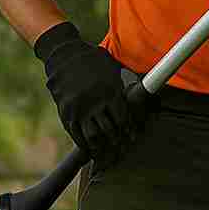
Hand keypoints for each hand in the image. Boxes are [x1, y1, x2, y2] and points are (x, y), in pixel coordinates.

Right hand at [33, 21, 147, 166]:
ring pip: (93, 136)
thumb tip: (143, 93)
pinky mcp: (66, 113)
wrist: (65, 56)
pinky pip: (76, 135)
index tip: (132, 137)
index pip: (123, 119)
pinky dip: (84, 144)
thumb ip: (125, 85)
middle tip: (122, 148)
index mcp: (110, 92)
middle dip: (117, 141)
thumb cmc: (94, 61)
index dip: (128, 130)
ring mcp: (79, 110)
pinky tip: (90, 149)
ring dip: (101, 147)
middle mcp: (95, 103)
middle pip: (109, 130)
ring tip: (107, 153)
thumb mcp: (114, 69)